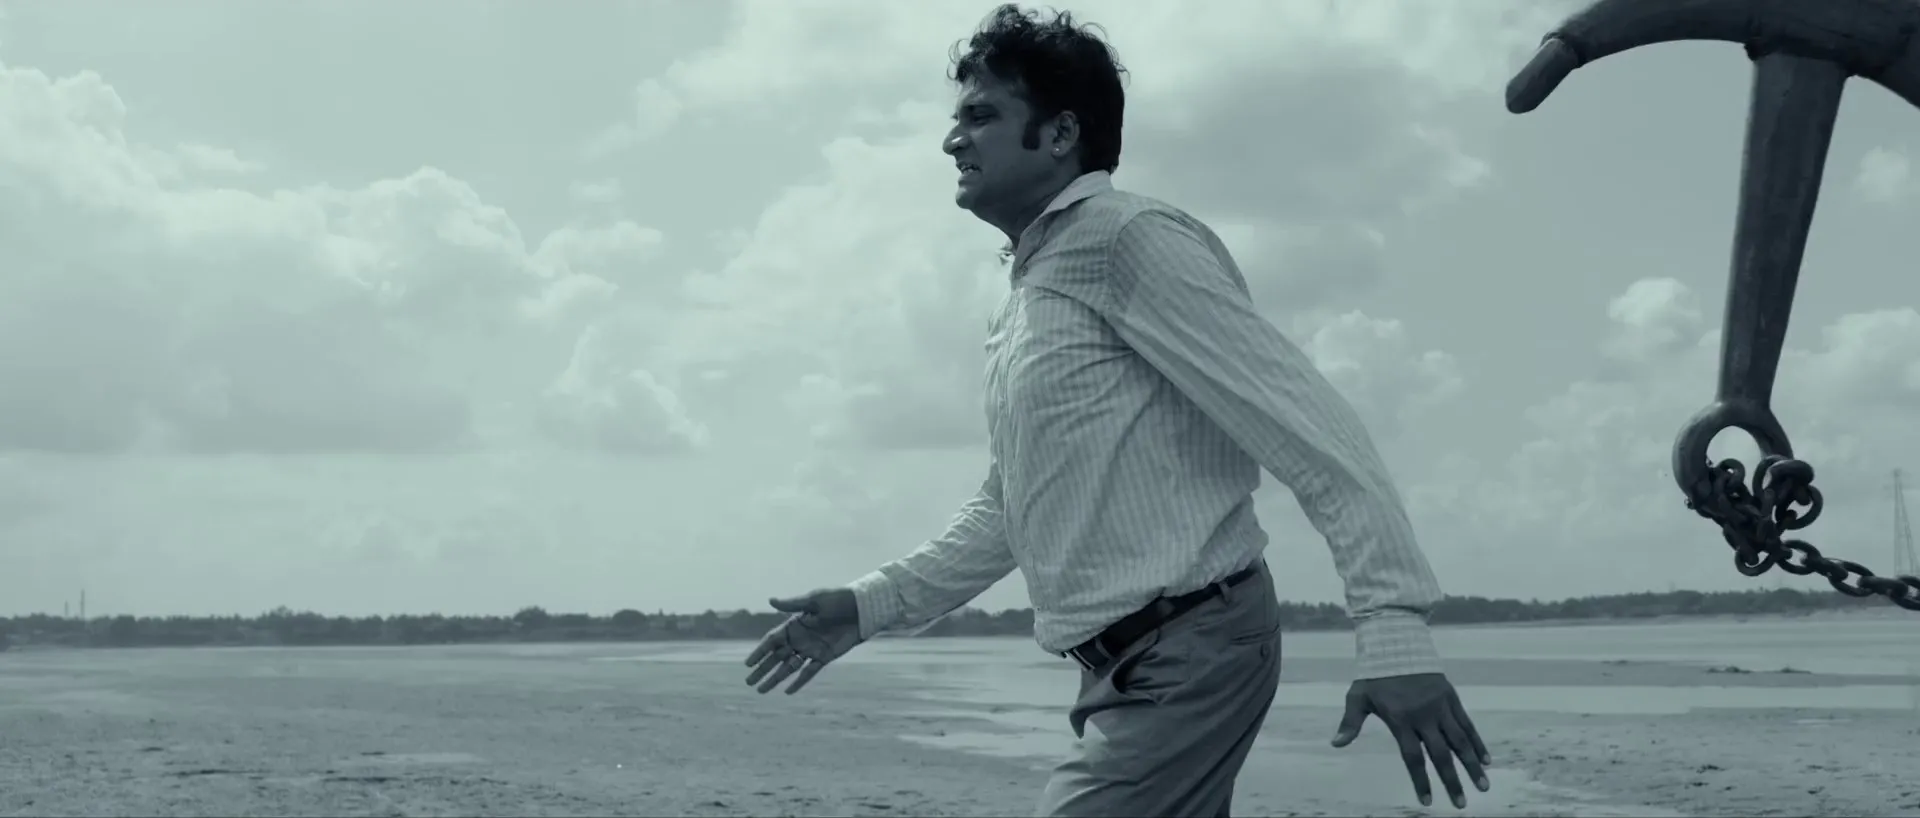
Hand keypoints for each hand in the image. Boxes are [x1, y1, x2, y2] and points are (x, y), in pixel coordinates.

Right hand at [743, 588, 863, 694]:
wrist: (862, 610)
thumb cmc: (837, 600)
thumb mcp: (814, 601)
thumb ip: (793, 604)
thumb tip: (770, 600)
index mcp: (793, 625)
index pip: (771, 641)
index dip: (759, 652)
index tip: (747, 664)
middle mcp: (799, 639)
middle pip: (776, 657)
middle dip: (762, 669)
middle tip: (748, 682)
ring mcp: (811, 649)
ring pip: (788, 667)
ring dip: (775, 678)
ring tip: (761, 690)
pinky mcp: (824, 657)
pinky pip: (809, 672)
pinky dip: (799, 682)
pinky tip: (787, 691)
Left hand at [1330, 672, 1490, 808]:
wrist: (1397, 644)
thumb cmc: (1375, 676)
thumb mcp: (1358, 696)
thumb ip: (1351, 722)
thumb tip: (1336, 743)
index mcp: (1400, 719)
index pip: (1413, 757)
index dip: (1421, 780)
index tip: (1428, 801)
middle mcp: (1424, 716)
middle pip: (1441, 754)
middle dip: (1452, 781)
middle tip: (1461, 804)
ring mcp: (1440, 707)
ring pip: (1460, 741)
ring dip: (1472, 765)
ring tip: (1484, 786)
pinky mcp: (1451, 698)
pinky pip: (1467, 724)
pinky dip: (1477, 742)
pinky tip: (1486, 760)